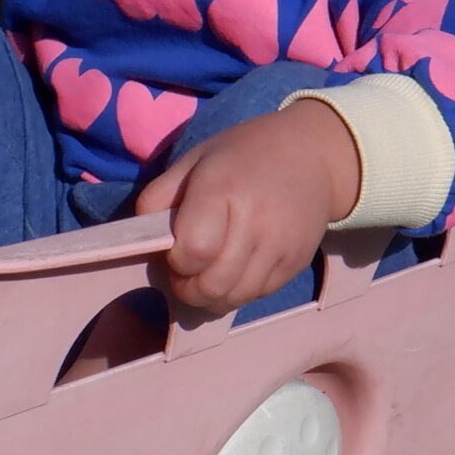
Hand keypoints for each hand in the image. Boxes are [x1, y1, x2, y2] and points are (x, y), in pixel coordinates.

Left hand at [134, 100, 361, 313]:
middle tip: (186, 269)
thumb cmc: (244, 154)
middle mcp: (256, 222)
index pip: (193, 252)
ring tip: (208, 272)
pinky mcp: (296, 264)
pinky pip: (256, 296)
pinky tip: (236, 267)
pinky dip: (237, 291)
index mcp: (223, 189)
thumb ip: (159, 198)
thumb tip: (140, 241)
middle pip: (211, 286)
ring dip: (211, 295)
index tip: (175, 249)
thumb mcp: (195, 160)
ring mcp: (279, 247)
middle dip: (188, 287)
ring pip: (233, 299)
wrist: (314, 155)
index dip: (176, 260)